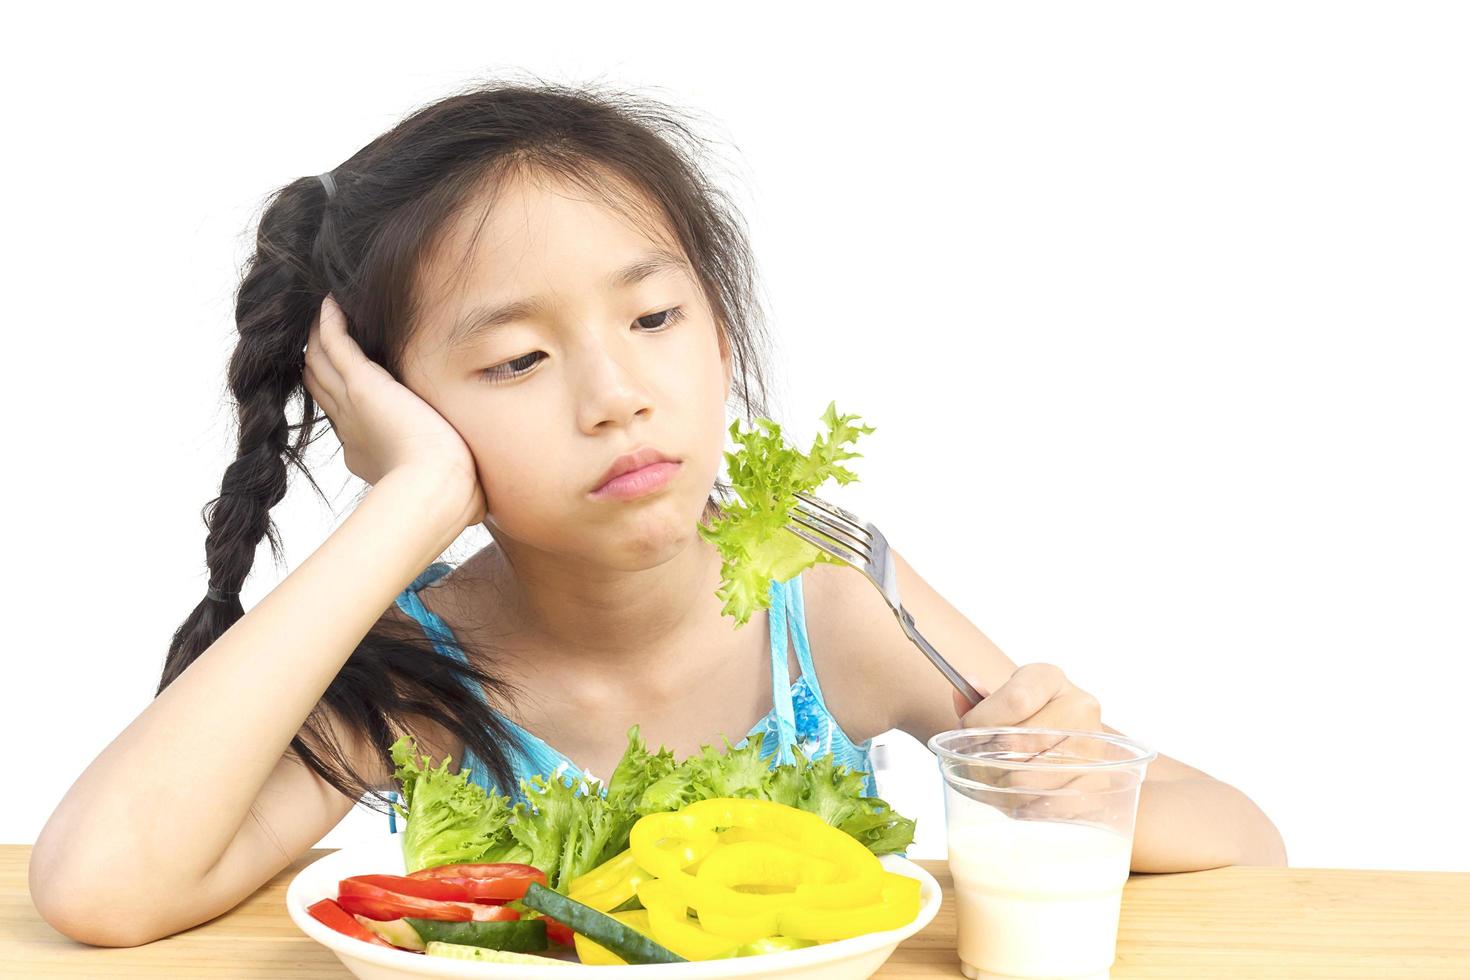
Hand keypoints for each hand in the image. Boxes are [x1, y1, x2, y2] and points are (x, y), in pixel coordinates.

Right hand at [302, 294, 487, 529]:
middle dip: (320, 362)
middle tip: (317, 335)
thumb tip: (479, 503)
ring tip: (319, 315)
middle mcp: (352, 427)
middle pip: (323, 385)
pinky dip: (329, 324)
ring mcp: (353, 405)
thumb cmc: (451, 498)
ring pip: (321, 362)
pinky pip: (336, 344)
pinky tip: (329, 303)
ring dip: (318, 339)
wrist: (437, 493)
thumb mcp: (446, 486)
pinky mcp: (363, 385)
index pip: (346, 416)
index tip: (345, 381)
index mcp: (367, 452)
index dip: (341, 397)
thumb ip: (452, 481)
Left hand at [950, 663, 1111, 816]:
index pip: (1015, 700)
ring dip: (1003, 787)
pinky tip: (1016, 801)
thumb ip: (975, 700)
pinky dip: (1030, 807)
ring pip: (1034, 777)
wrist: (1061, 733)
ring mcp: (1095, 743)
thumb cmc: (1022, 716)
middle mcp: (1079, 705)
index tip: (965, 733)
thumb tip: (961, 693)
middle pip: (1022, 742)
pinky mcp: (1101, 778)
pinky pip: (1057, 802)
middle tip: (972, 768)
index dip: (982, 721)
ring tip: (990, 785)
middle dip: (986, 760)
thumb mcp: (999, 698)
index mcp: (1049, 678)